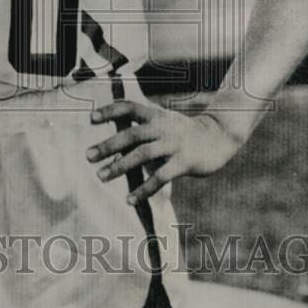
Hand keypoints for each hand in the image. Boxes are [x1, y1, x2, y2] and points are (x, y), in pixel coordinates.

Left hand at [85, 100, 243, 204]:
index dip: (109, 111)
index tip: (90, 118)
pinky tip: (130, 199)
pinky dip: (144, 189)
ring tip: (101, 176)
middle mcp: (163, 128)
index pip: (129, 107)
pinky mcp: (184, 162)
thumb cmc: (184, 132)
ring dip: (119, 166)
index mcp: (156, 115)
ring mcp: (174, 145)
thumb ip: (142, 131)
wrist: (219, 136)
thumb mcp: (165, 123)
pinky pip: (161, 177)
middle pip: (131, 134)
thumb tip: (113, 148)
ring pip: (142, 155)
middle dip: (107, 145)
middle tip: (88, 156)